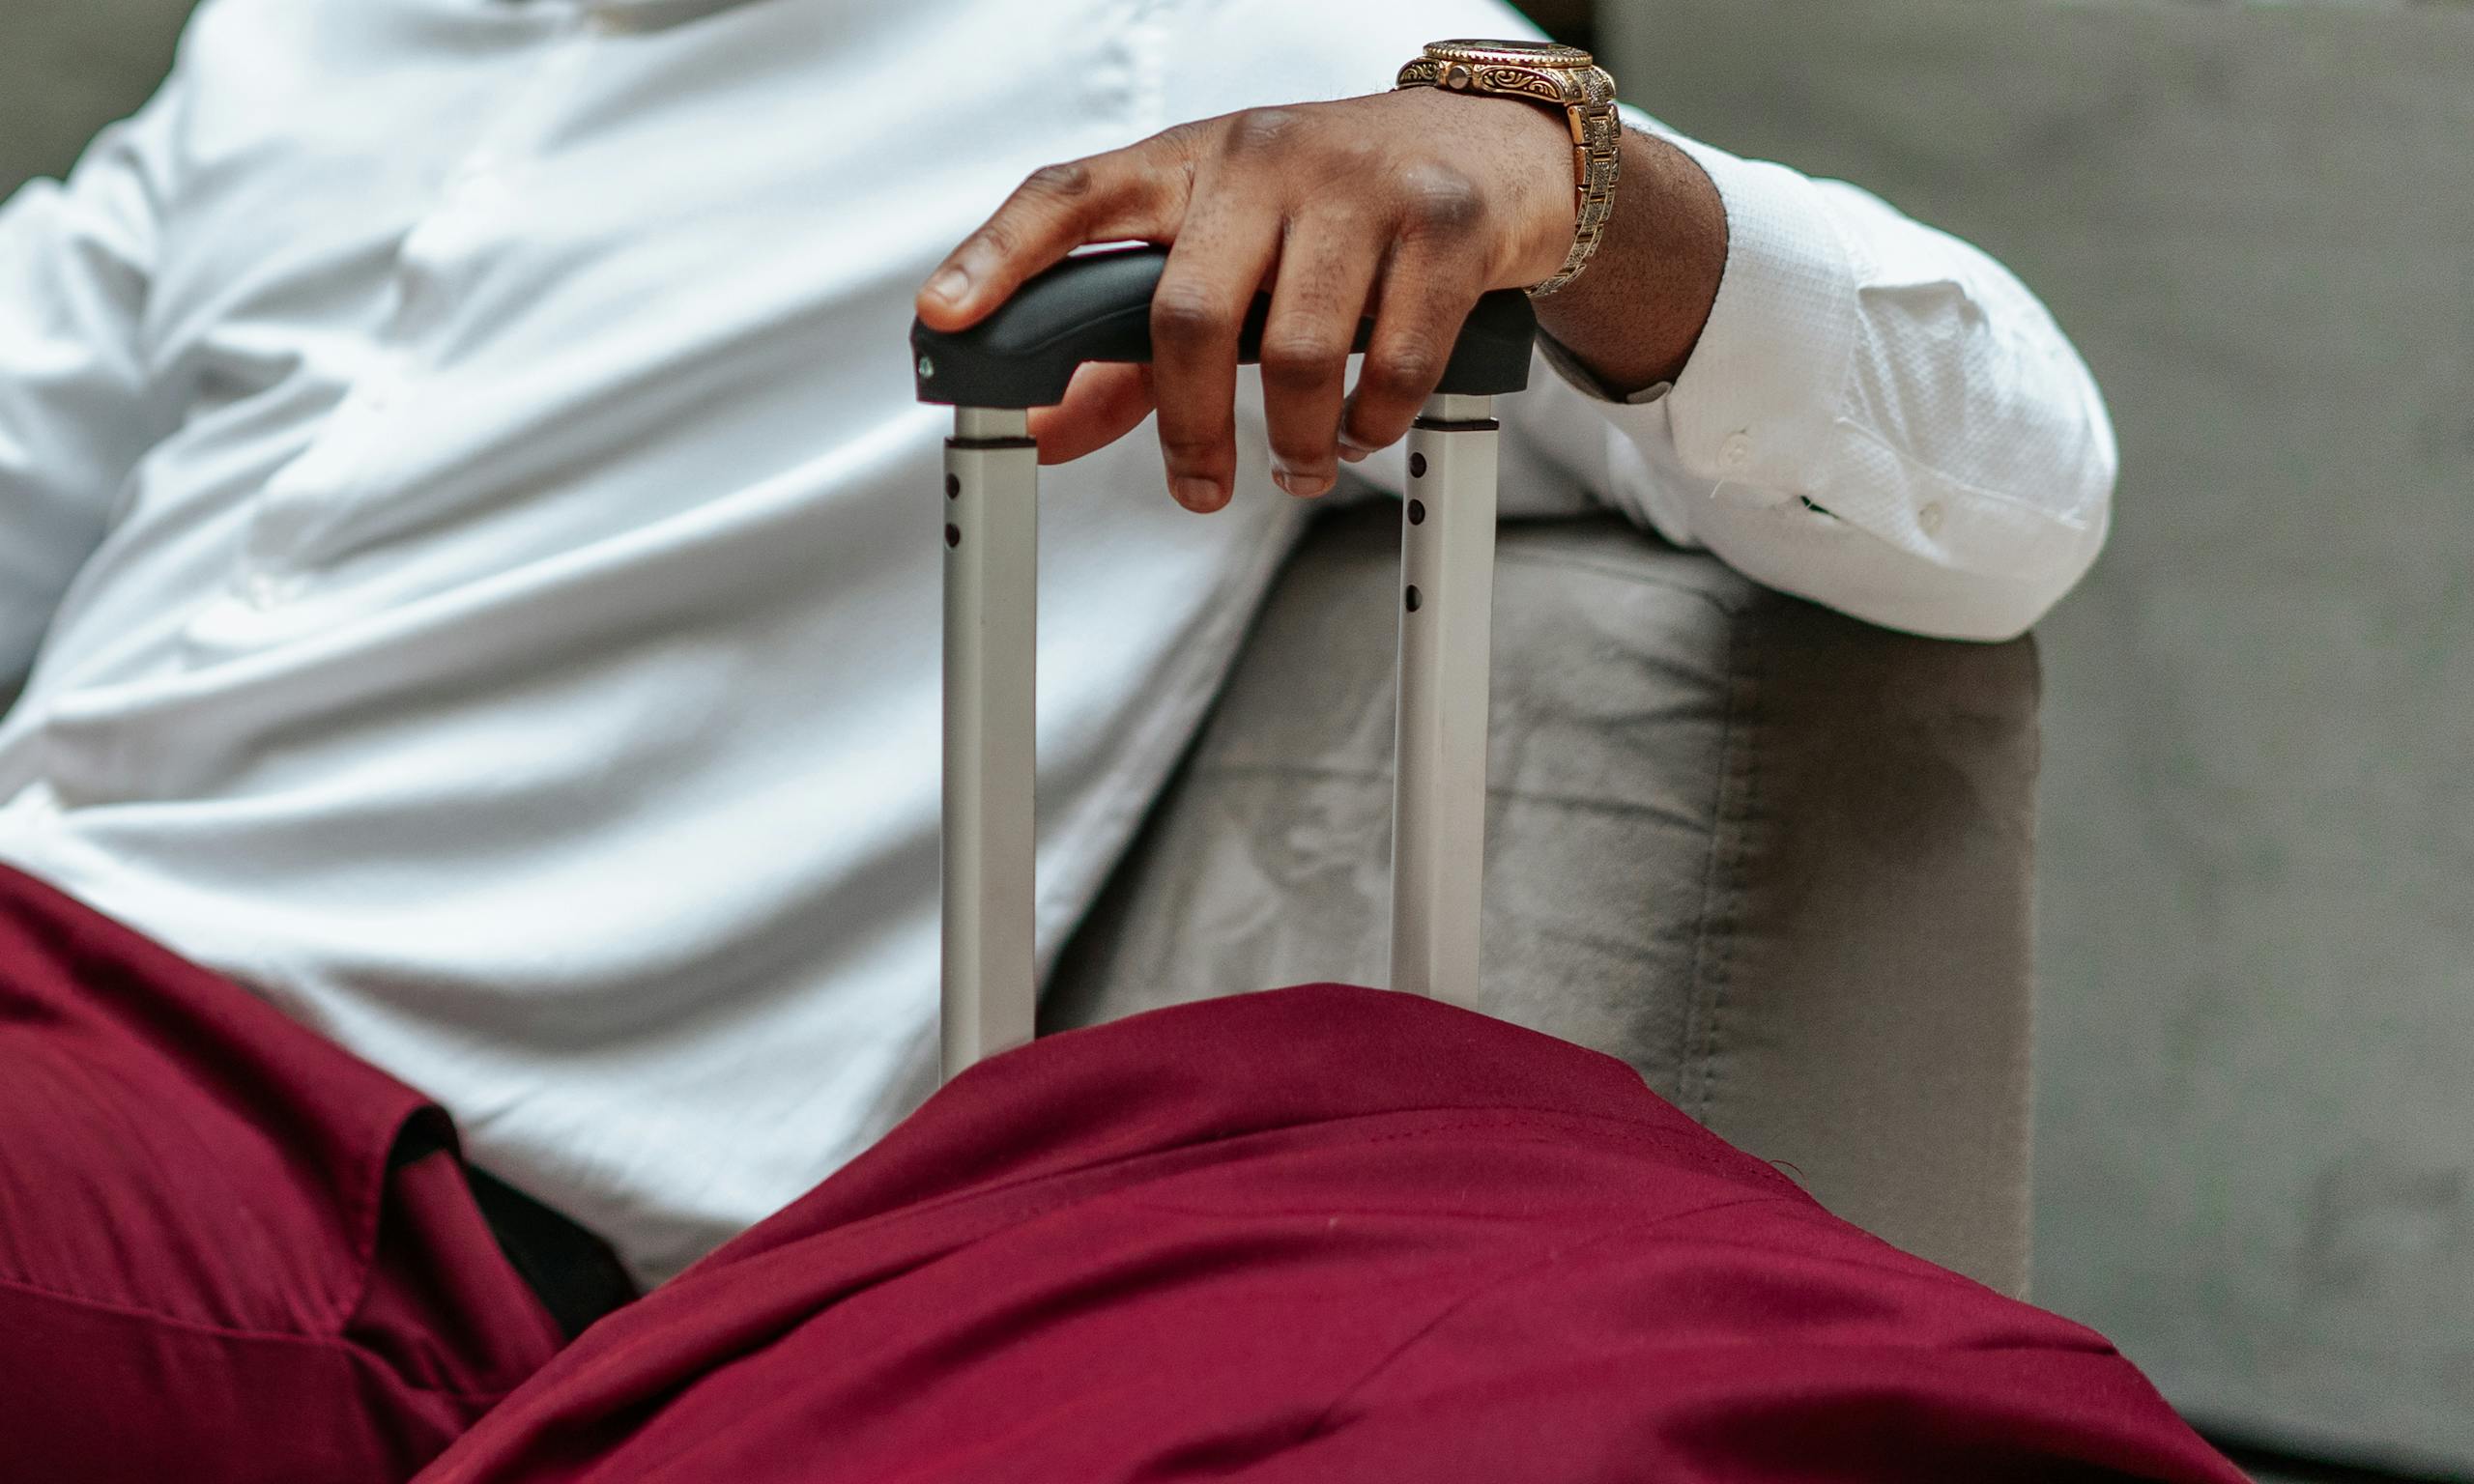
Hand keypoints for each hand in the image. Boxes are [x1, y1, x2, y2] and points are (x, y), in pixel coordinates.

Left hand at [914, 89, 1579, 511]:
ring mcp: (1357, 185)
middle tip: (1201, 486)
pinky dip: (1374, 423)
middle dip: (1190, 427)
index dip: (997, 256)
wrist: (1496, 149)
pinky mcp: (1444, 224)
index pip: (1072, 196)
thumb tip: (1047, 430)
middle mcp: (1263, 156)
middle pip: (1187, 312)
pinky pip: (1395, 363)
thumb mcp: (1230, 249)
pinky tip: (1365, 427)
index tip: (943, 318)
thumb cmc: (1335, 209)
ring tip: (1304, 462)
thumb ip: (1133, 346)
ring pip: (1297, 353)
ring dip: (1296, 439)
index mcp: (1188, 161)